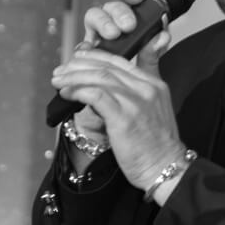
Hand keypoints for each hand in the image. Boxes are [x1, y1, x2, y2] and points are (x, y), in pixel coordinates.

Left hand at [51, 0, 184, 190]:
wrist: (165, 167)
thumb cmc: (157, 146)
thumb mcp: (156, 110)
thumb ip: (138, 94)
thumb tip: (110, 85)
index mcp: (154, 84)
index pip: (120, 60)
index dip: (95, 56)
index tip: (78, 58)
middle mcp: (146, 88)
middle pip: (107, 66)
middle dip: (79, 65)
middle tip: (62, 70)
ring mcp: (135, 102)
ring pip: (99, 77)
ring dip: (74, 77)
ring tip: (58, 80)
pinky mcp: (123, 118)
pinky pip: (96, 96)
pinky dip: (78, 91)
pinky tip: (67, 94)